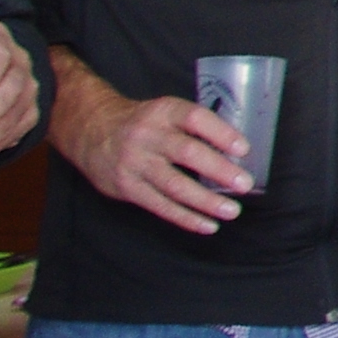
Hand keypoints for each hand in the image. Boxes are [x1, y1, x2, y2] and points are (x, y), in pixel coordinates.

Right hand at [51, 65, 250, 233]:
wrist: (92, 131)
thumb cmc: (143, 124)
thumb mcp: (165, 113)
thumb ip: (195, 128)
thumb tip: (238, 153)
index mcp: (163, 112)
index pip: (195, 118)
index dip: (221, 133)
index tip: (244, 149)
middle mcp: (148, 136)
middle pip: (187, 153)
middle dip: (219, 170)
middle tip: (245, 184)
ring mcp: (135, 163)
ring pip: (174, 185)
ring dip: (205, 201)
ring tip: (231, 211)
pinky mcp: (127, 187)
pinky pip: (160, 206)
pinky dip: (186, 218)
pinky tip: (208, 225)